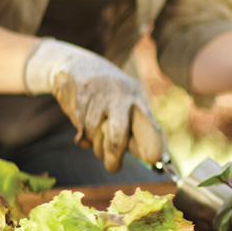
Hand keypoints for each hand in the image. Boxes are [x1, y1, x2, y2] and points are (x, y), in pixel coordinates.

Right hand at [23, 38, 164, 171]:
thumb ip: (133, 128)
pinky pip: (79, 122)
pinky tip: (82, 126)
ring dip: (93, 142)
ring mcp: (100, 90)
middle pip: (117, 134)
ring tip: (94, 138)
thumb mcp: (126, 104)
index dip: (151, 143)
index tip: (152, 158)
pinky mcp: (80, 89)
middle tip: (113, 167)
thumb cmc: (108, 95)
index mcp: (138, 98)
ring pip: (93, 131)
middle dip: (114, 155)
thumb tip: (150, 158)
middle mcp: (122, 93)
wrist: (80, 63)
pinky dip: (80, 130)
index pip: (149, 124)